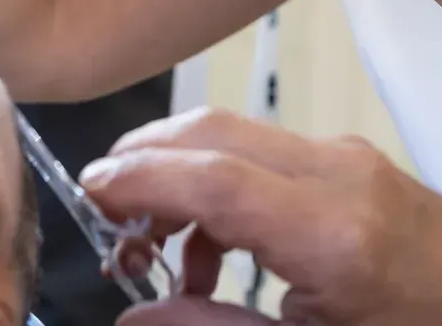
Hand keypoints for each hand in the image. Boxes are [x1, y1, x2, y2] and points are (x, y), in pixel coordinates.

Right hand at [81, 108, 441, 325]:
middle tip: (101, 210)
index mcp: (333, 235)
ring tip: (151, 246)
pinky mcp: (355, 161)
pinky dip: (219, 180)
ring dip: (179, 171)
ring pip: (235, 134)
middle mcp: (338, 175)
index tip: (87, 197)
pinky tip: (212, 248)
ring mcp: (349, 159)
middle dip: (144, 159)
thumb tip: (134, 319)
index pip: (211, 177)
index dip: (137, 180)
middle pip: (214, 134)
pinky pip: (266, 152)